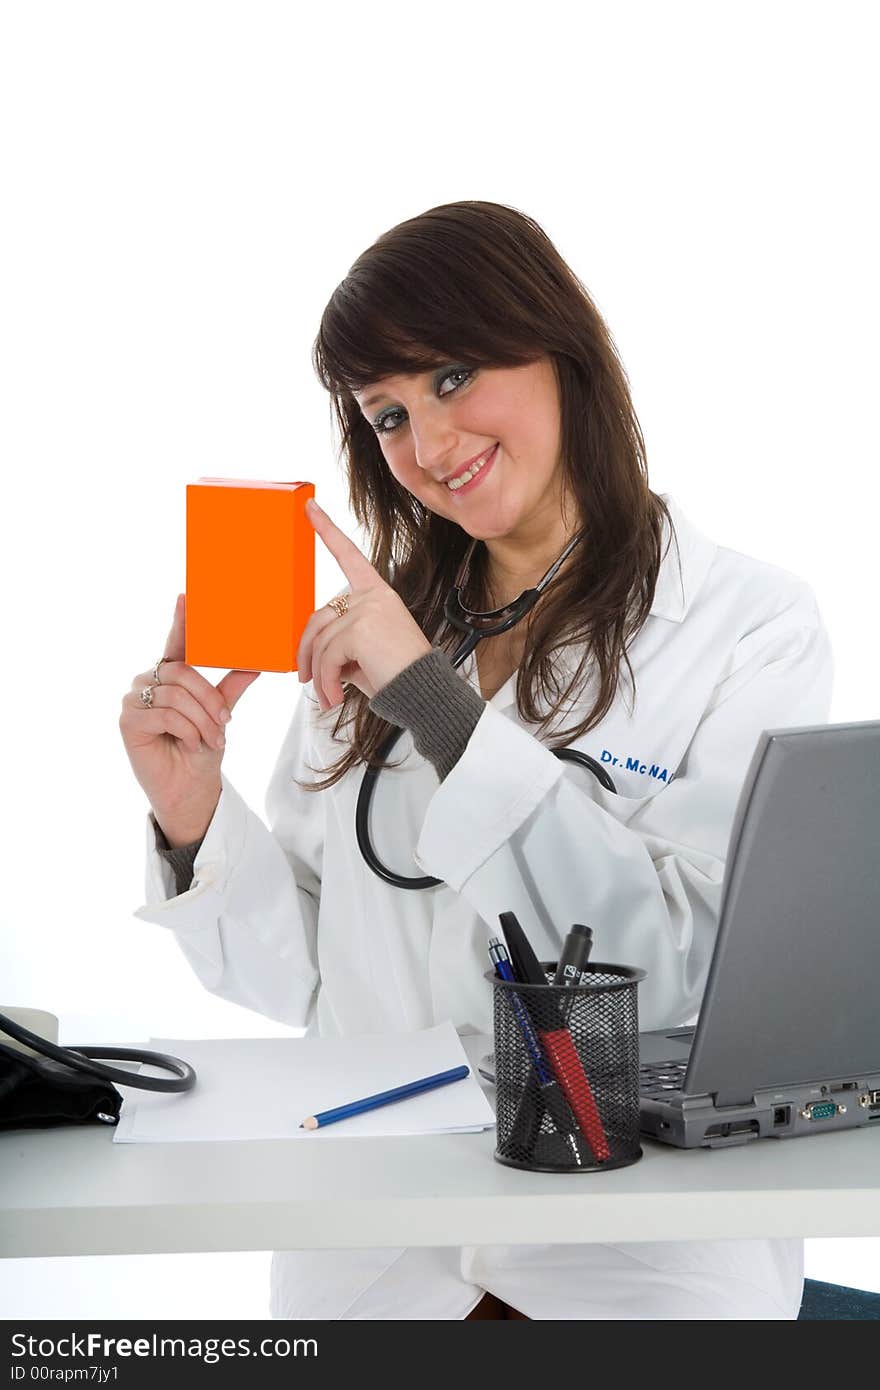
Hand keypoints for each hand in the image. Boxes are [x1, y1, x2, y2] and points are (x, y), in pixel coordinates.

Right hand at [119, 594, 260, 842]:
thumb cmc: (202, 751)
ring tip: (211, 739)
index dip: (181, 620)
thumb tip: (256, 664)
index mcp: (172, 676)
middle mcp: (150, 682)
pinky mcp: (127, 720)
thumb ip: (231, 688)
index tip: (185, 595)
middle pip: (182, 672)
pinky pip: (165, 713)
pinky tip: (190, 744)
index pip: (177, 643)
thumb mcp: (221, 716)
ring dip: (202, 719)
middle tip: (225, 724)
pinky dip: (187, 730)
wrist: (191, 789)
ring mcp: (134, 699)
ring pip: (177, 694)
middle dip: (210, 699)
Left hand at [298, 499, 432, 710]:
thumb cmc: (398, 675)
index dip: (326, 529)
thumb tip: (307, 653)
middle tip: (306, 678)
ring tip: (329, 694)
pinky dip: (326, 680)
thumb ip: (339, 640)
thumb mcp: (365, 651)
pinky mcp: (360, 629)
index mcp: (378, 594)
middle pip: (318, 616)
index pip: (349, 555)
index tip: (310, 507)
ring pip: (320, 640)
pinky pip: (327, 656)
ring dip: (319, 673)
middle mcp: (373, 596)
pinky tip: (336, 695)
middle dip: (306, 651)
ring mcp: (367, 609)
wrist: (423, 692)